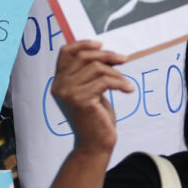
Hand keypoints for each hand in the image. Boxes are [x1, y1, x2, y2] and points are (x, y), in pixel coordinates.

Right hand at [51, 41, 131, 155]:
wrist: (95, 144)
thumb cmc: (95, 118)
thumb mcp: (90, 91)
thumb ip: (89, 74)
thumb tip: (106, 53)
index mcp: (59, 82)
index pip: (65, 52)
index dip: (83, 44)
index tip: (101, 44)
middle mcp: (59, 86)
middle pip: (83, 56)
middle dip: (106, 55)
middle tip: (124, 59)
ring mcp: (68, 93)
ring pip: (96, 68)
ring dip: (116, 73)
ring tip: (126, 83)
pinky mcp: (81, 100)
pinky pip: (105, 81)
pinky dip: (120, 83)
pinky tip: (128, 89)